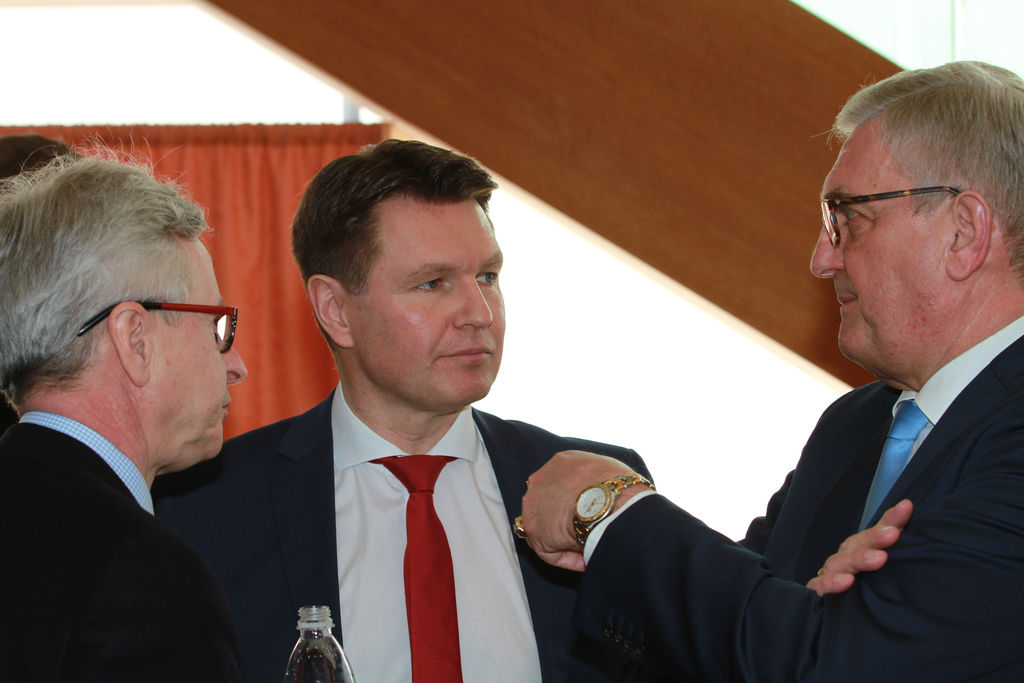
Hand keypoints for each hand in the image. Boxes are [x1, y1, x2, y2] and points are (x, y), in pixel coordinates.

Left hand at [519, 450, 639, 571]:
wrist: (611, 502)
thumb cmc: (619, 487)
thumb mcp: (610, 472)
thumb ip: (598, 482)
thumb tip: (606, 498)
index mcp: (562, 462)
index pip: (562, 484)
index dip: (574, 503)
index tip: (590, 516)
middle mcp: (541, 478)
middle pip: (549, 504)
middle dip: (564, 520)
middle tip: (587, 533)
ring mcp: (533, 504)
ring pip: (547, 527)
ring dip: (565, 540)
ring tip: (589, 548)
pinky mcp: (534, 530)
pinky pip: (549, 551)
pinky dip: (566, 558)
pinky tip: (585, 558)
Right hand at [806, 499, 912, 595]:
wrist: (833, 625)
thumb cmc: (863, 596)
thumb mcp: (884, 576)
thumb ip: (898, 555)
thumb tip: (916, 523)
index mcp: (859, 553)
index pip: (876, 533)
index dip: (889, 520)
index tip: (906, 508)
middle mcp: (843, 561)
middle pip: (856, 544)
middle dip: (874, 538)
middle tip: (893, 534)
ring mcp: (829, 576)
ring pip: (839, 562)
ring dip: (858, 559)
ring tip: (879, 559)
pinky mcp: (817, 594)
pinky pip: (820, 586)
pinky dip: (831, 582)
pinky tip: (847, 581)